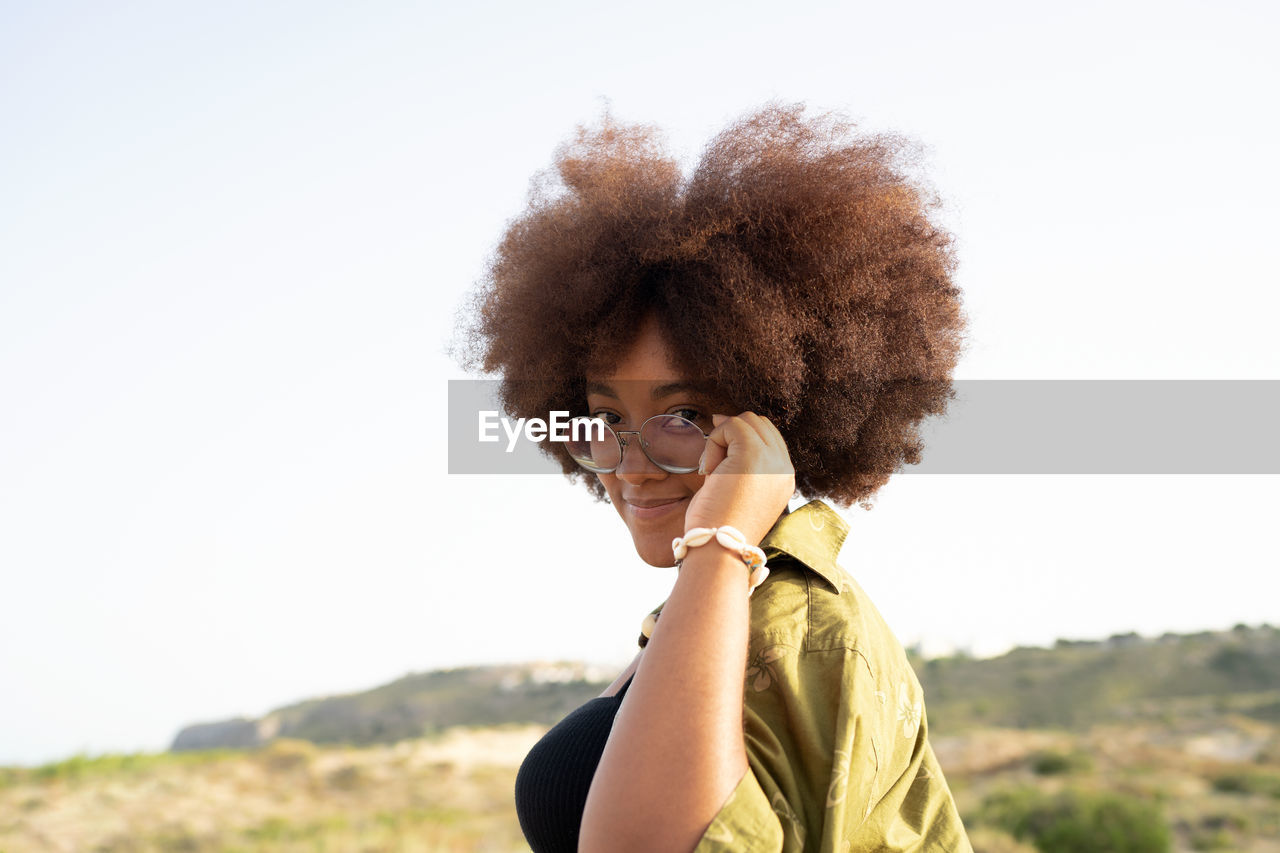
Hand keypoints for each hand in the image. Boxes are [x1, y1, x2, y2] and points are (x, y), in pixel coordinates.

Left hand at [684, 412, 795, 547]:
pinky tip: (710, 470)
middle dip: (731, 436)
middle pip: (759, 424)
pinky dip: (713, 442)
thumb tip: (721, 418)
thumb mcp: (736, 489)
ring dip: (721, 439)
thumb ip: (738, 460)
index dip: (739, 441)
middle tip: (714, 466)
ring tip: (713, 471)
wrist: (719, 549)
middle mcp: (784, 468)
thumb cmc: (718, 526)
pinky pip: (731, 425)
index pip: (767, 438)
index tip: (718, 463)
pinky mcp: (754, 454)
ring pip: (746, 420)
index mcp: (783, 479)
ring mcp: (772, 460)